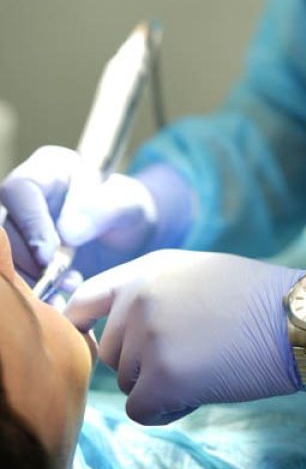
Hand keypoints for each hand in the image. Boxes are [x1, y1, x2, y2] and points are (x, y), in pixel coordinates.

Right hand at [0, 146, 158, 283]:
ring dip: (28, 280)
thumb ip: (103, 210)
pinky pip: (15, 275)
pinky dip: (32, 293)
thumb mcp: (128, 204)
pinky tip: (58, 299)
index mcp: (49, 168)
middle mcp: (27, 197)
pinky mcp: (23, 257)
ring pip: (5, 254)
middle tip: (54, 280)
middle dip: (25, 259)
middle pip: (5, 227)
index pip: (21, 190)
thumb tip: (67, 232)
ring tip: (63, 291)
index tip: (49, 255)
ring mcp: (22, 227)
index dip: (30, 223)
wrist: (129, 238)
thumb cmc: (128, 209)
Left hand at [66, 251, 305, 424]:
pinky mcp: (160, 376)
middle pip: (111, 353)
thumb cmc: (255, 300)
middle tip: (193, 353)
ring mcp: (147, 336)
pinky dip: (168, 410)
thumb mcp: (196, 274)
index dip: (82, 328)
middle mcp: (138, 297)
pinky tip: (203, 388)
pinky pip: (141, 411)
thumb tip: (114, 329)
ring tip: (206, 364)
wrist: (294, 319)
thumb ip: (152, 292)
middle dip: (143, 364)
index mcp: (146, 269)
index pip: (84, 300)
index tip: (94, 345)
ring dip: (160, 386)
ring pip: (128, 383)